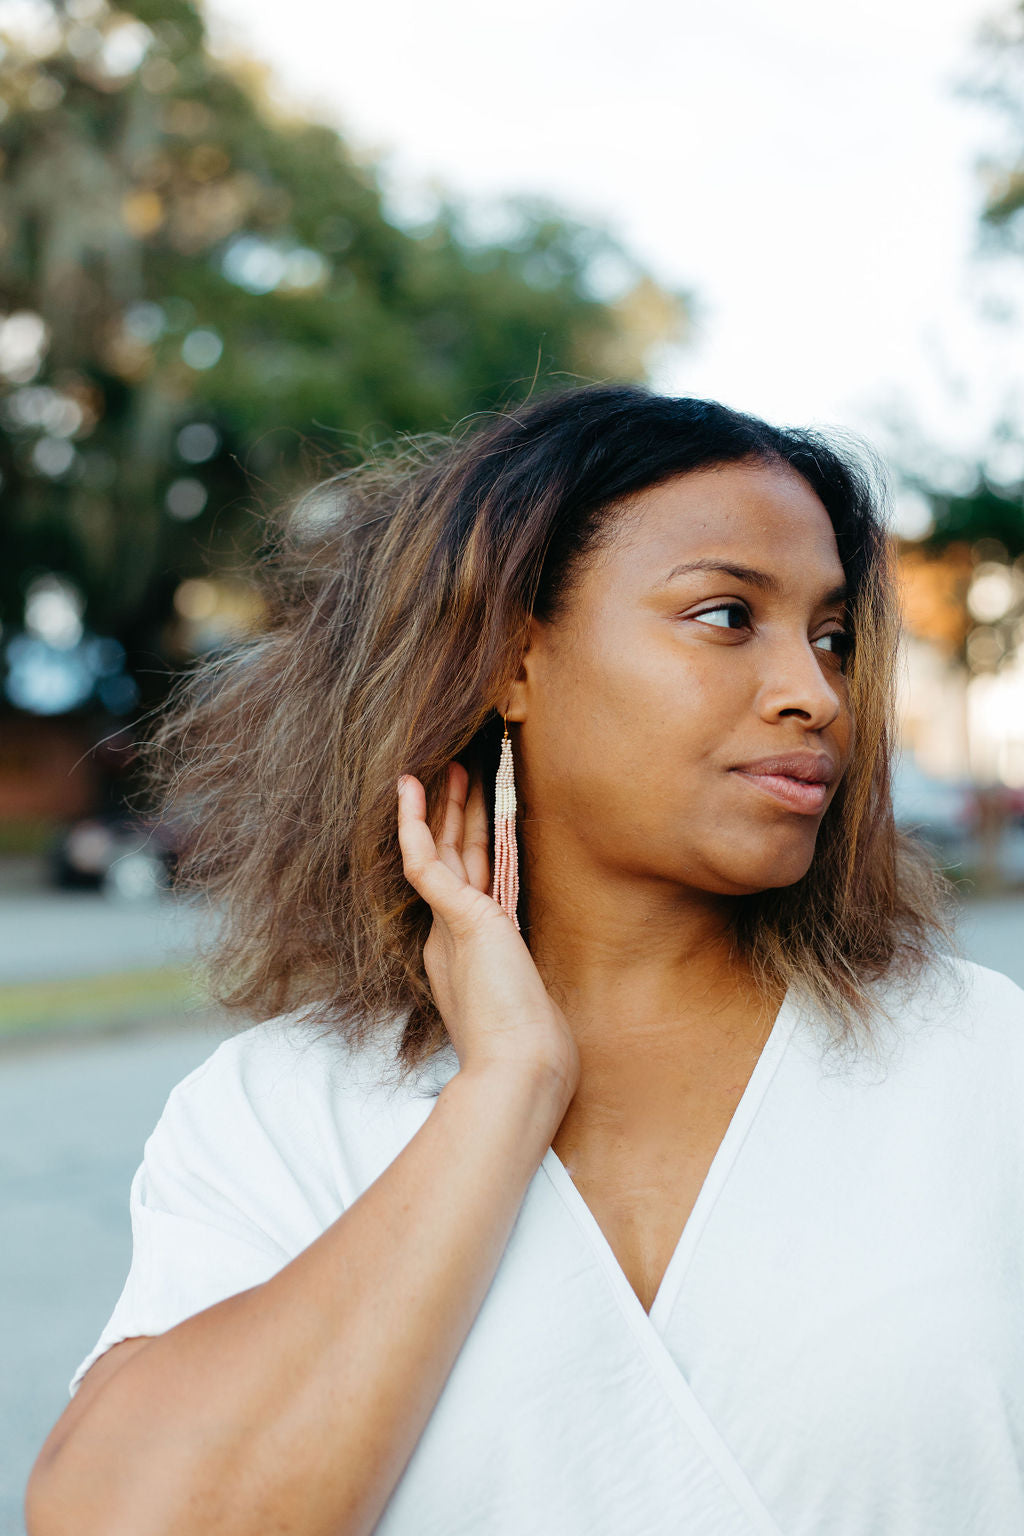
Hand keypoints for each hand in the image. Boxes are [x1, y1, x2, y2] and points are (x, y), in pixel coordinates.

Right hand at [397, 763, 578, 1107]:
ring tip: (444, 765)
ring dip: (441, 807)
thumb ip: (517, 968)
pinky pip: (424, 863)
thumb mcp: (527, 995)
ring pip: (439, 852)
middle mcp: (451, 935)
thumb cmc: (530, 1044)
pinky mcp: (456, 920)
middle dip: (452, 815)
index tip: (470, 811)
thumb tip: (521, 957)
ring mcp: (450, 926)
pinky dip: (414, 826)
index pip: (465, 883)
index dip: (466, 843)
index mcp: (466, 949)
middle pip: (451, 860)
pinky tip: (410, 790)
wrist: (520, 1068)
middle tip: (452, 771)